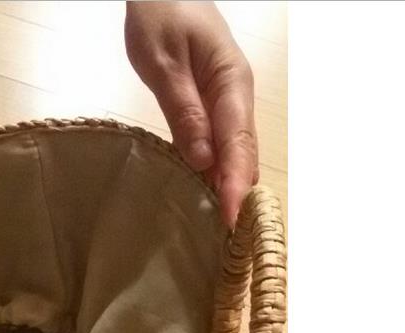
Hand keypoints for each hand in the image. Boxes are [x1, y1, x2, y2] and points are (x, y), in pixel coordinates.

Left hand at [125, 1, 257, 227]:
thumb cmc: (161, 12)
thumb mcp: (162, 61)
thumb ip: (183, 110)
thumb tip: (201, 161)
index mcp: (230, 83)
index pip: (238, 144)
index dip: (236, 184)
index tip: (231, 219)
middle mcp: (237, 96)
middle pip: (244, 153)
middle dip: (239, 193)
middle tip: (229, 238)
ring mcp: (228, 101)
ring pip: (236, 152)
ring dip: (231, 186)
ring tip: (222, 226)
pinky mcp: (214, 105)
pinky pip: (223, 144)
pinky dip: (220, 170)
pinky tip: (211, 194)